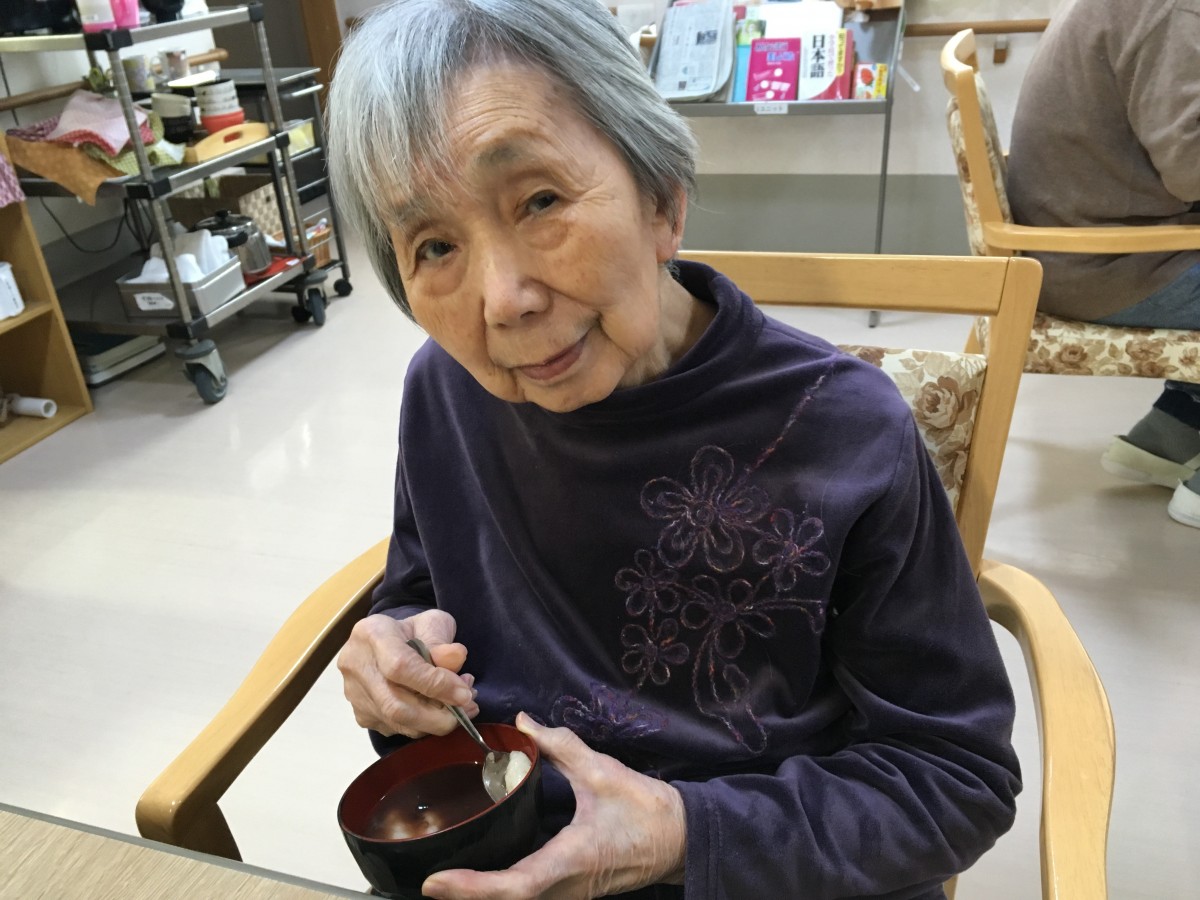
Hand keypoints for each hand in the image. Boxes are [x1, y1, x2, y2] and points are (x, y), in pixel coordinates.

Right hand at [336, 609, 477, 737]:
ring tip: (460, 705)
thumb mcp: (432, 623)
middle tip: (469, 706)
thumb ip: (442, 640)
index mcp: (372, 634)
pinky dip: (424, 725)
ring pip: (397, 722)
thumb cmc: (413, 630)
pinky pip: (396, 729)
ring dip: (436, 721)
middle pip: (395, 705)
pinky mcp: (362, 714)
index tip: (465, 693)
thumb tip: (457, 658)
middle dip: (439, 715)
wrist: (387, 640)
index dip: (435, 685)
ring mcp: (355, 694)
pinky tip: (439, 709)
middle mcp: (356, 665)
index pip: (401, 667)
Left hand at [422, 713, 686, 899]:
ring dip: (482, 899)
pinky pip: (531, 898)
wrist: (683, 838)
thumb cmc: (647, 810)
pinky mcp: (572, 892)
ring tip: (448, 883)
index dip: (473, 889)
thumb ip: (561, 746)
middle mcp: (565, 888)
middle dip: (467, 898)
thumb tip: (524, 723)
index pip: (514, 886)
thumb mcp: (603, 771)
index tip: (438, 882)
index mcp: (571, 860)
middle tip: (430, 882)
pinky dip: (502, 893)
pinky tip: (484, 878)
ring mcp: (569, 895)